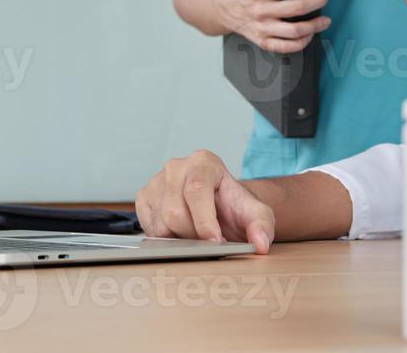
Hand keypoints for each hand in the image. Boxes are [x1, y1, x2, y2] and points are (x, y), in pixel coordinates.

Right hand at [135, 150, 274, 252]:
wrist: (220, 208)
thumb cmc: (233, 208)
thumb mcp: (256, 213)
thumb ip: (263, 225)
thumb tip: (260, 244)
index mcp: (203, 162)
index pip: (197, 190)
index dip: (204, 221)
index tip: (216, 242)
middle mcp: (176, 167)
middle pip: (175, 211)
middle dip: (194, 236)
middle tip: (210, 244)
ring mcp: (156, 181)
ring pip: (160, 224)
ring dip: (181, 241)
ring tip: (197, 238)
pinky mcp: (144, 198)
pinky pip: (149, 230)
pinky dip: (167, 241)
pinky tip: (181, 235)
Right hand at [220, 0, 330, 52]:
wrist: (226, 10)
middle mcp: (261, 10)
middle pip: (297, 7)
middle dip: (317, 1)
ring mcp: (262, 28)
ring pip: (294, 30)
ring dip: (315, 25)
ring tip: (326, 19)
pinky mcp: (263, 42)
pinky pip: (286, 47)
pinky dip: (302, 42)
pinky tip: (311, 33)